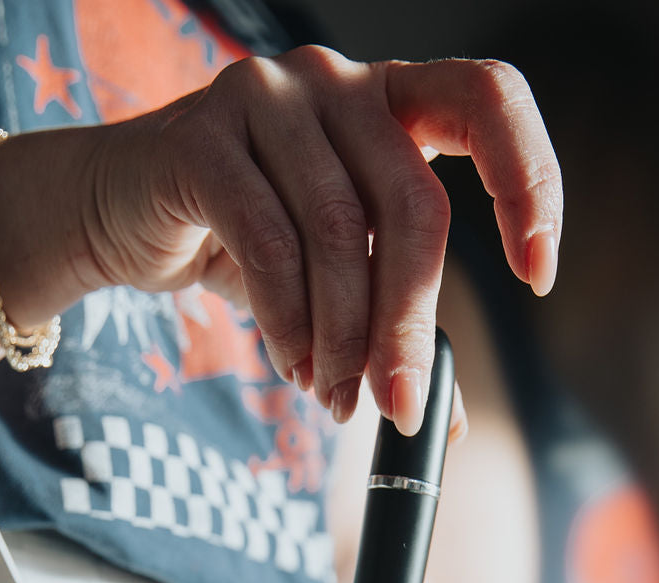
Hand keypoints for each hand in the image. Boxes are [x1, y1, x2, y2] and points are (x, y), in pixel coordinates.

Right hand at [81, 46, 561, 434]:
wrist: (121, 212)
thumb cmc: (242, 238)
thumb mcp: (335, 283)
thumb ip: (396, 332)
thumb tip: (451, 425)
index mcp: (394, 100)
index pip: (490, 102)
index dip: (529, 180)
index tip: (538, 274)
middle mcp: (340, 82)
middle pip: (412, 201)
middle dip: (410, 322)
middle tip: (399, 406)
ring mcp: (269, 96)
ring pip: (338, 230)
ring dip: (343, 337)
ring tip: (335, 397)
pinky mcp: (202, 136)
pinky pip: (266, 240)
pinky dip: (288, 321)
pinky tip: (292, 365)